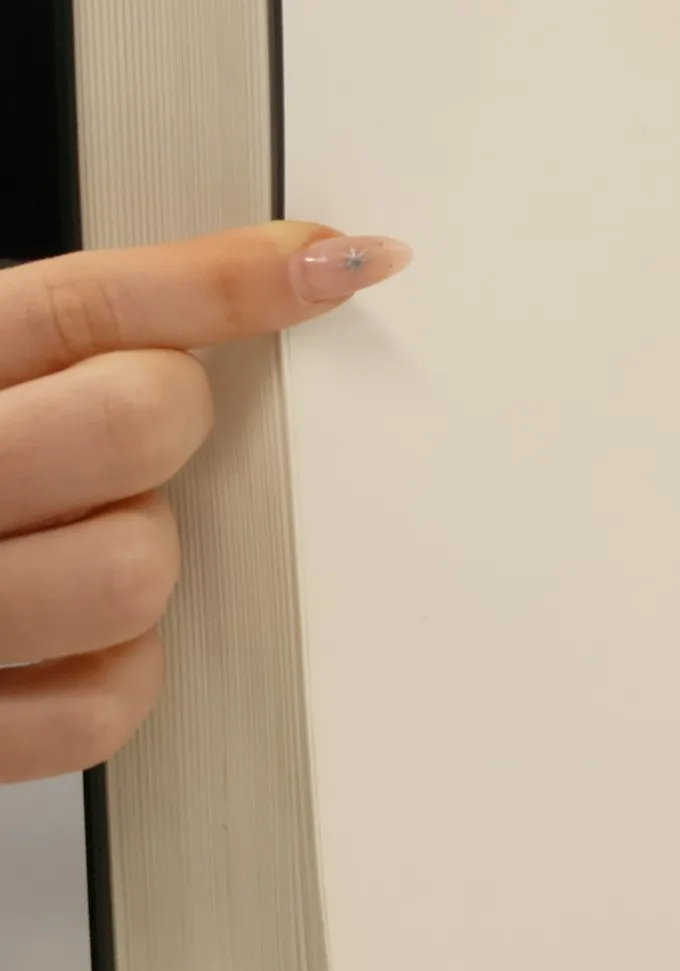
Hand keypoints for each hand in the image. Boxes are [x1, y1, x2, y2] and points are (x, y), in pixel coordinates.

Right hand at [0, 222, 410, 783]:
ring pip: (135, 569)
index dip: (223, 281)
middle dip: (160, 422)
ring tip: (66, 541)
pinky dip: (113, 674)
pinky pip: (109, 703)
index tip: (322, 269)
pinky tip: (66, 638)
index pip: (83, 304)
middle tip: (121, 439)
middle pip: (134, 421)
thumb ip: (73, 327)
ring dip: (134, 555)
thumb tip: (288, 267)